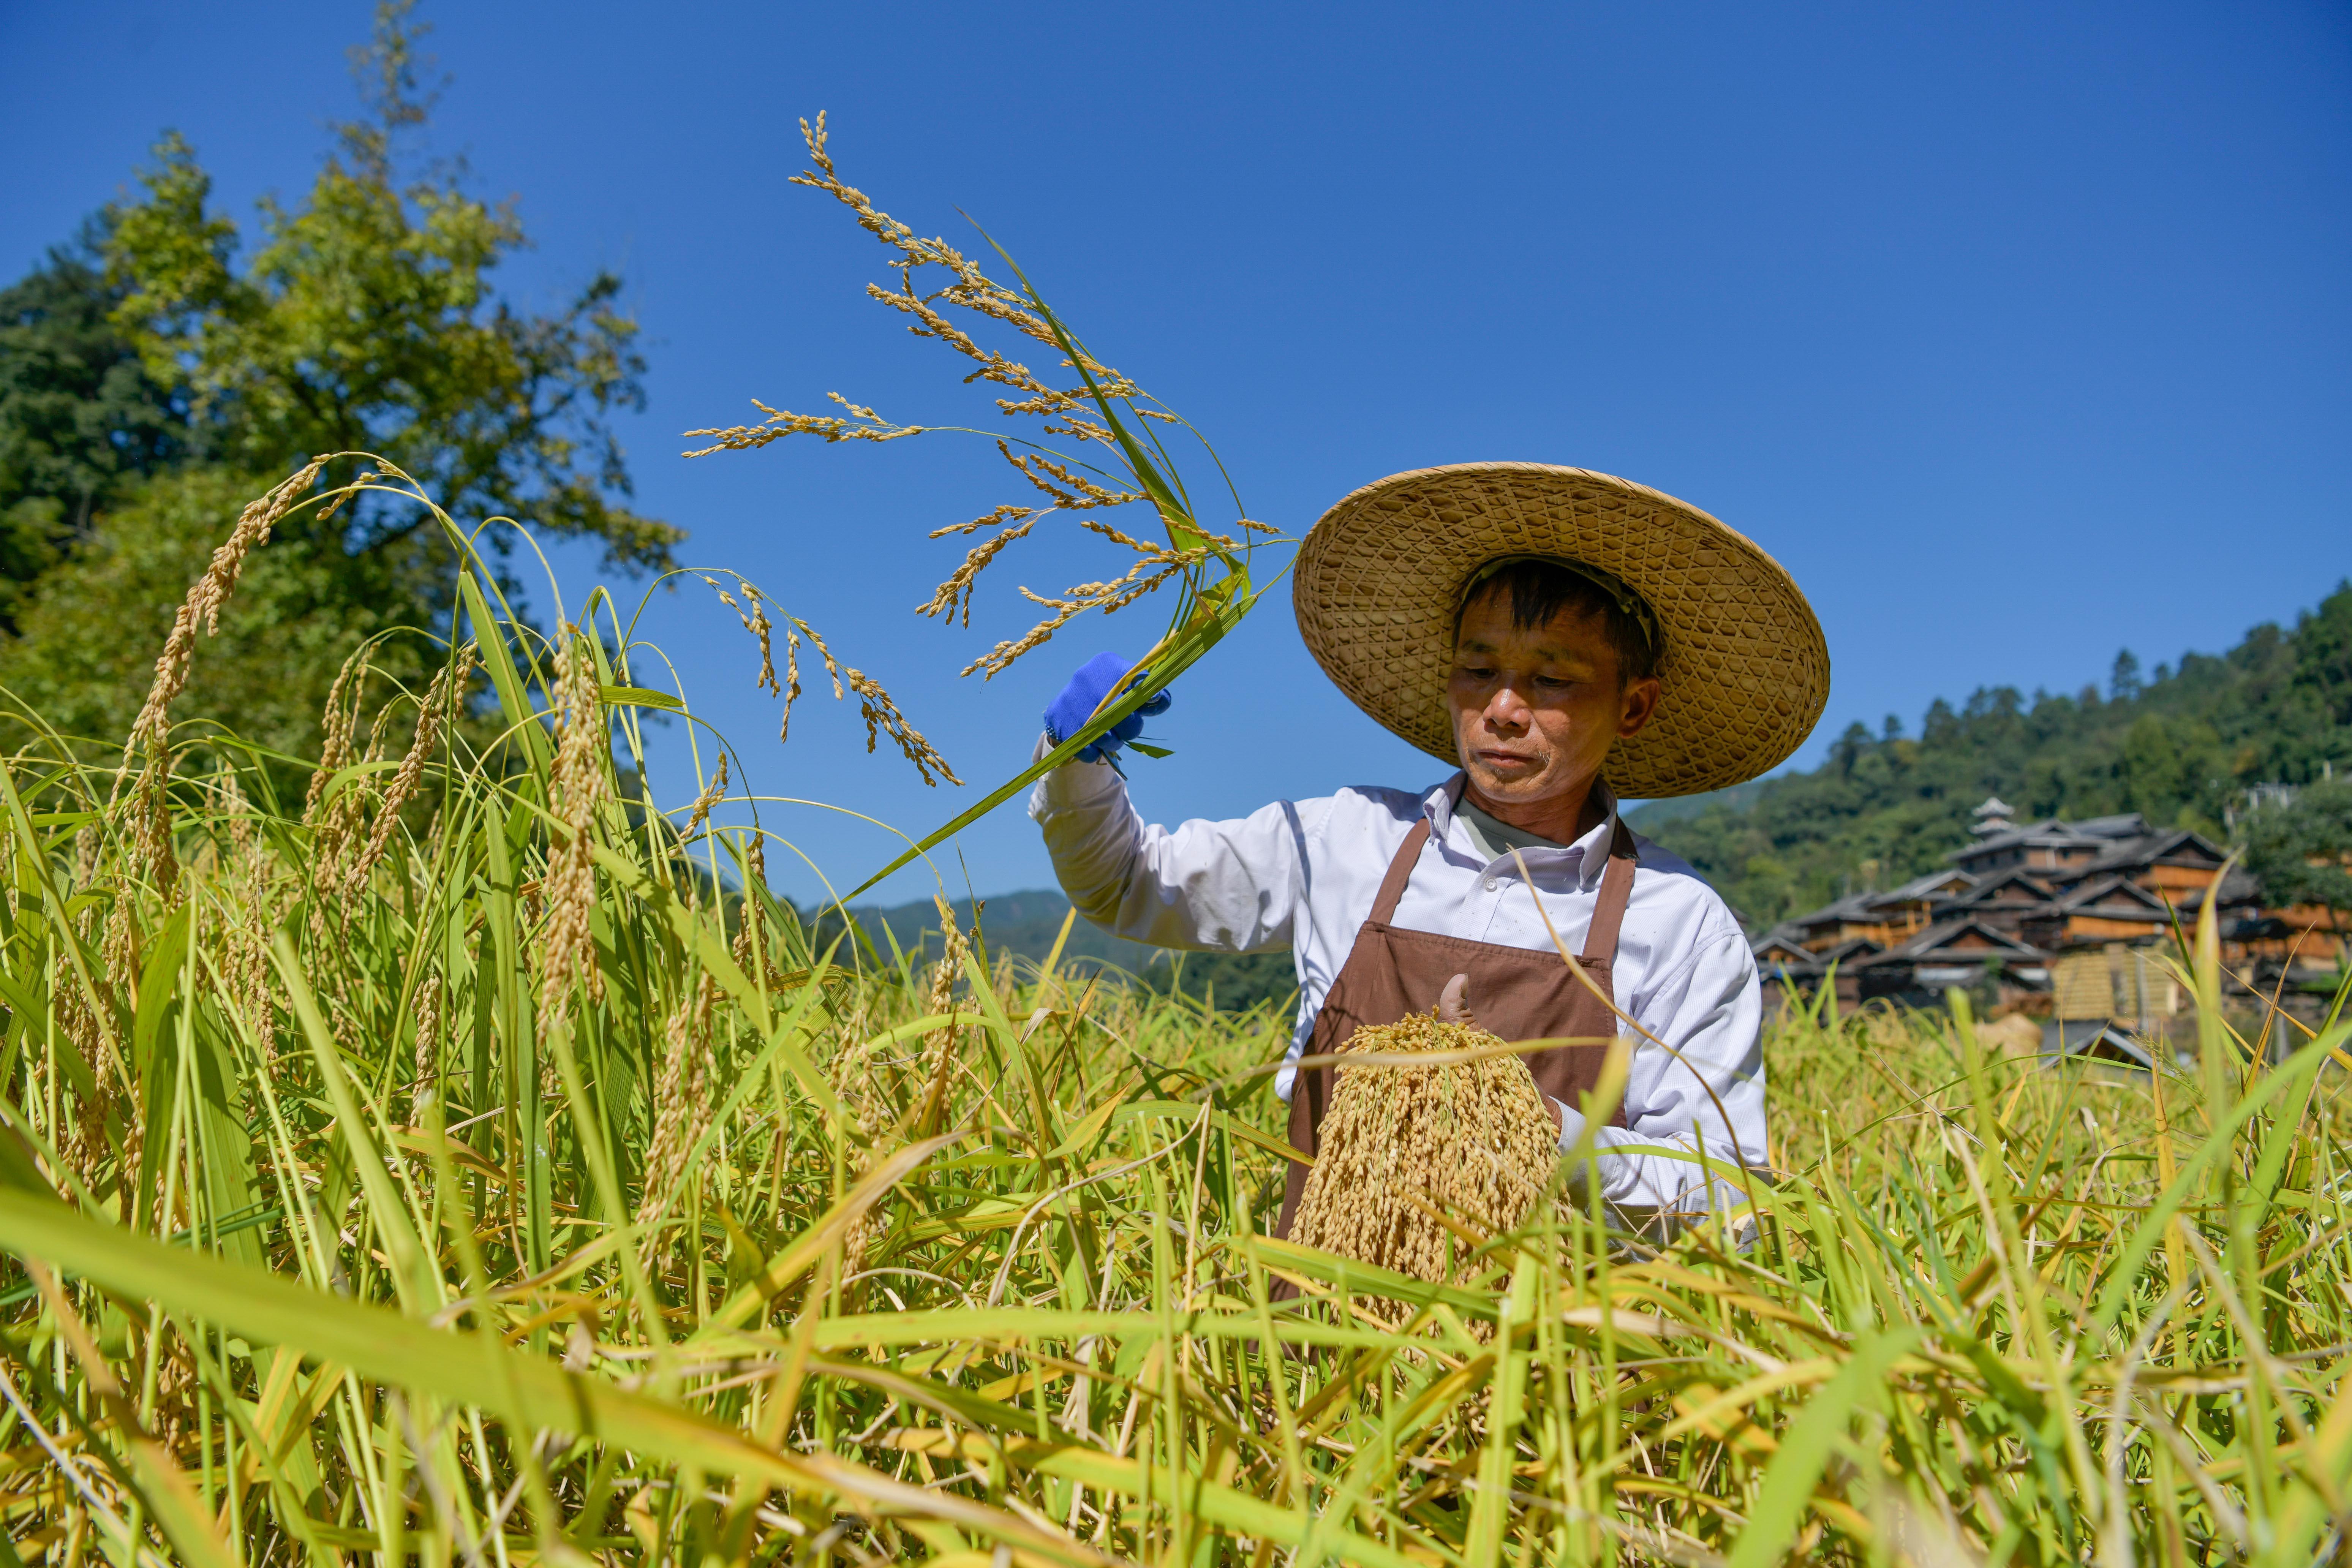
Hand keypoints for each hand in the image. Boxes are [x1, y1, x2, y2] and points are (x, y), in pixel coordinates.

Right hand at [1044, 652, 1172, 763]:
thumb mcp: (1129, 687)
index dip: (1145, 700)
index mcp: (1108, 665)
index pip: (1136, 681)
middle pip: (1121, 713)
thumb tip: (1159, 699)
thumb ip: (1149, 693)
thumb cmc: (1109, 695)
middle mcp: (1087, 677)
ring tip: (1112, 738)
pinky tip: (1095, 745)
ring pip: (1103, 734)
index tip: (1142, 710)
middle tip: (1128, 732)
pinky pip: (1085, 748)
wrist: (1070, 703)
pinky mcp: (1059, 719)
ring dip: (1113, 742)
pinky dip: (1095, 752)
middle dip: (1130, 729)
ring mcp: (1071, 699)